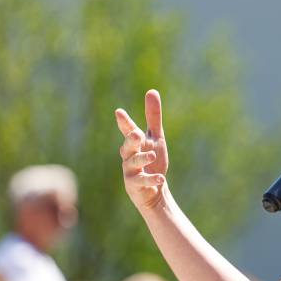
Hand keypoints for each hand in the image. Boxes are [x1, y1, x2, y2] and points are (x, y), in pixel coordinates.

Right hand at [115, 90, 169, 210]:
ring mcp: (130, 171)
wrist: (154, 189)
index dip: (124, 122)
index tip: (119, 112)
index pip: (128, 130)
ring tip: (153, 154)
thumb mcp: (156, 137)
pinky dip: (151, 179)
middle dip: (131, 140)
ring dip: (142, 158)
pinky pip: (141, 182)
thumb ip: (153, 117)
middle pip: (127, 146)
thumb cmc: (153, 161)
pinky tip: (161, 178)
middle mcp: (129, 156)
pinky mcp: (134, 186)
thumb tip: (151, 91)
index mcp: (134, 143)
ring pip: (133, 163)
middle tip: (136, 134)